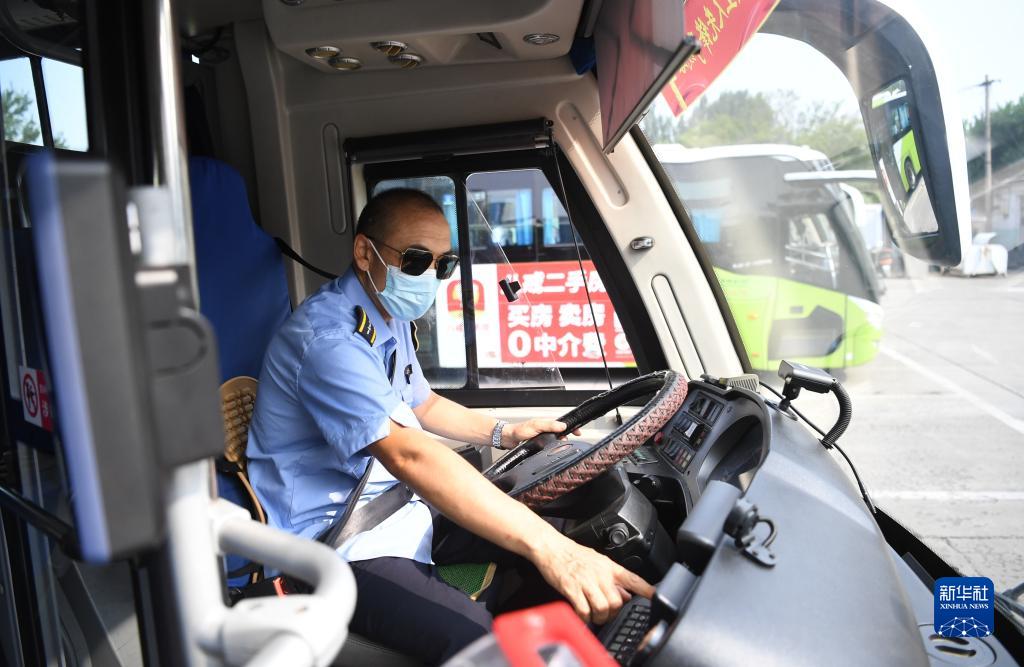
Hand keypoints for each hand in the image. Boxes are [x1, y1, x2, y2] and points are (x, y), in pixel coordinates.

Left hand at [501, 418, 581, 448]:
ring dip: (560, 444)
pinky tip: (553, 452)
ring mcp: (543, 437)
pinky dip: (553, 449)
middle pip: (561, 432)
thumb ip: (549, 425)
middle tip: (572, 441)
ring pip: (556, 440)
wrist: (508, 438)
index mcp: (546, 423)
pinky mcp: (539, 444)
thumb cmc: (519, 430)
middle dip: (568, 436)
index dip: (571, 427)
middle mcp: (545, 429)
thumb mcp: (536, 425)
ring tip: (563, 447)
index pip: (562, 424)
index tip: (578, 432)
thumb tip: (562, 425)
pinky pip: (549, 446)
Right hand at [529, 534, 653, 624]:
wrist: (551, 548)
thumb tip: (626, 594)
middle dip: (613, 613)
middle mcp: (600, 574)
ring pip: (602, 608)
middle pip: (617, 602)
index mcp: (609, 567)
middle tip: (606, 614)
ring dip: (599, 617)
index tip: (657, 598)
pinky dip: (584, 618)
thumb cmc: (573, 554)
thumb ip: (613, 578)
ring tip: (594, 616)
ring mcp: (586, 582)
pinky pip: (583, 610)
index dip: (647, 591)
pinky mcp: (571, 589)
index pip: (634, 580)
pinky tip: (582, 616)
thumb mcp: (598, 562)